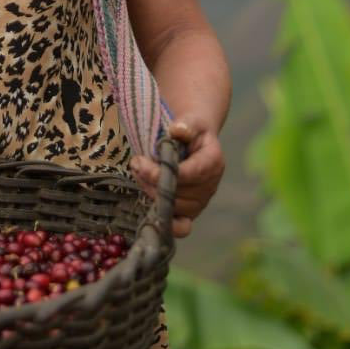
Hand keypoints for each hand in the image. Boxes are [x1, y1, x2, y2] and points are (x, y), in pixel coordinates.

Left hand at [130, 117, 224, 239]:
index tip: (140, 162)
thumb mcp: (190, 121)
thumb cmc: (191, 129)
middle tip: (136, 164)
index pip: (188, 174)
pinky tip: (151, 210)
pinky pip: (182, 227)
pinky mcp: (191, 212)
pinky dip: (167, 223)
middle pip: (178, 193)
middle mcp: (210, 186)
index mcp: (213, 162)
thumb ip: (186, 125)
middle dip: (152, 180)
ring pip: (174, 207)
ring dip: (151, 191)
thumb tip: (177, 131)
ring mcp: (201, 202)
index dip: (162, 172)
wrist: (194, 139)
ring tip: (139, 172)